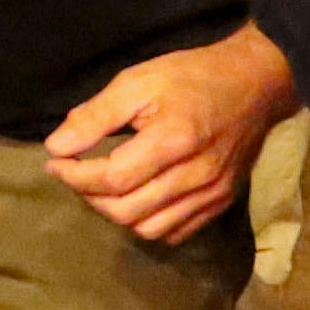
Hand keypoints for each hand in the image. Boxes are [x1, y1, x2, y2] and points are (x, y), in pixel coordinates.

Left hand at [42, 27, 298, 242]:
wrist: (254, 83)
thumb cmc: (192, 77)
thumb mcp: (137, 81)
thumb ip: (95, 116)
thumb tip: (57, 147)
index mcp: (173, 140)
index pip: (111, 178)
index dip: (74, 175)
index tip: (55, 162)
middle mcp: (196, 176)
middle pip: (126, 211)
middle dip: (89, 196)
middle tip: (75, 173)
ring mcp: (212, 194)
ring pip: (148, 229)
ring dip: (115, 213)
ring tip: (102, 187)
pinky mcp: (221, 202)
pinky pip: (175, 232)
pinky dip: (147, 223)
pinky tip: (136, 199)